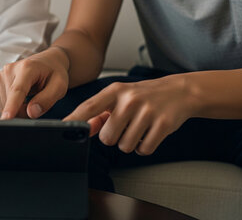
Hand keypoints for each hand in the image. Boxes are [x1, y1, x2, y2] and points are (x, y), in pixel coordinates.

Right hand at [0, 47, 69, 119]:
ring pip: (5, 104)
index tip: (6, 118)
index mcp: (27, 68)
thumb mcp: (59, 86)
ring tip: (31, 99)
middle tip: (38, 104)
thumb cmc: (54, 73)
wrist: (48, 61)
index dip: (11, 106)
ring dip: (18, 109)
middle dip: (24, 111)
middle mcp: (10, 69)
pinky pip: (2, 102)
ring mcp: (1, 75)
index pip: (17, 90)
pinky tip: (22, 98)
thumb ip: (47, 99)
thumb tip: (31, 113)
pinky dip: (12, 106)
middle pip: (11, 101)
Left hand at [63, 74, 196, 154]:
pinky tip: (149, 133)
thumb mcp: (121, 97)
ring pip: (125, 146)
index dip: (75, 119)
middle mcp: (130, 100)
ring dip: (130, 143)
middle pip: (107, 137)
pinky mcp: (163, 124)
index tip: (62, 128)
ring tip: (139, 128)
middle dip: (114, 137)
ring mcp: (147, 112)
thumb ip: (100, 112)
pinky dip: (144, 147)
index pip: (89, 107)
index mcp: (115, 91)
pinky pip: (143, 149)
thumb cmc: (144, 95)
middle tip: (125, 126)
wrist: (180, 91)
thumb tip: (84, 128)